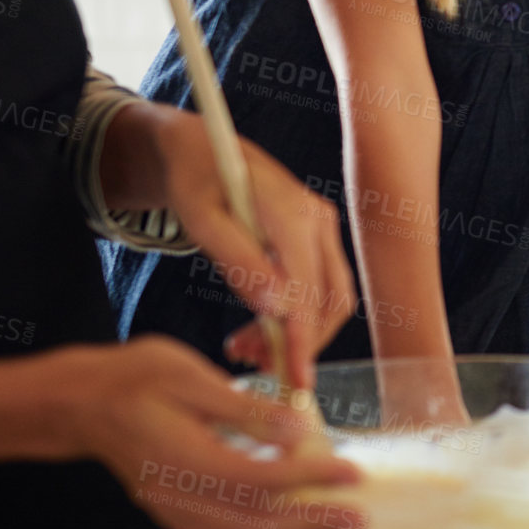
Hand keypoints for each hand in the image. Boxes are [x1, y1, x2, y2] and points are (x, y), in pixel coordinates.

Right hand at [61, 337, 363, 528]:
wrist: (84, 403)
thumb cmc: (135, 380)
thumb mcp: (191, 377)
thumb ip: (246, 408)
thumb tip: (296, 429)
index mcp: (184, 459)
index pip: (258, 479)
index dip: (309, 479)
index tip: (351, 472)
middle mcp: (178, 498)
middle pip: (252, 525)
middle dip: (310, 528)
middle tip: (357, 522)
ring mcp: (177, 514)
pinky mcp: (181, 517)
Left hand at [147, 107, 357, 389]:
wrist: (204, 147)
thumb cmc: (196, 180)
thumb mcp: (201, 219)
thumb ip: (238, 261)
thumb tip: (275, 308)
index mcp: (294, 214)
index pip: (309, 291)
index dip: (302, 340)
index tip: (293, 381)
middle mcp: (320, 220)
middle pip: (331, 300)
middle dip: (299, 343)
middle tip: (250, 364)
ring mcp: (324, 227)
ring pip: (332, 297)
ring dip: (299, 333)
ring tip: (247, 349)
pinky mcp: (319, 236)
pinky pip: (322, 286)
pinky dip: (298, 315)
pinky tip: (260, 327)